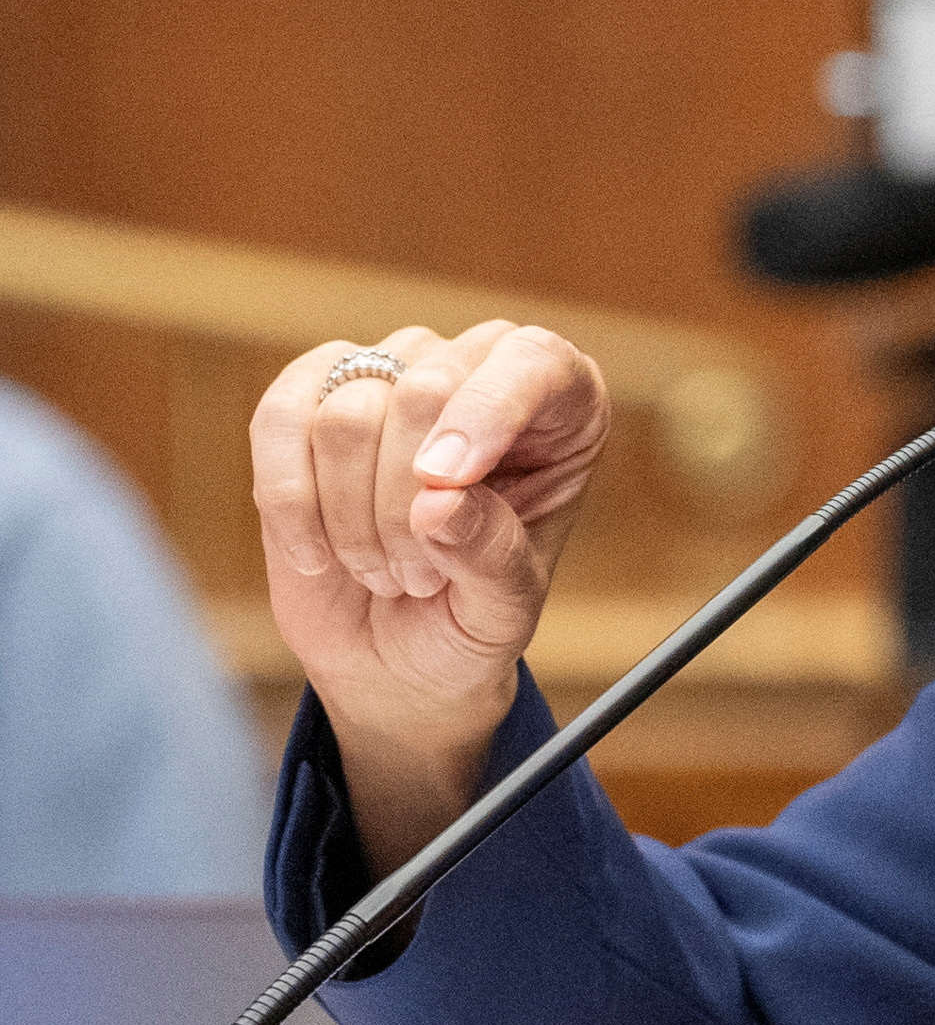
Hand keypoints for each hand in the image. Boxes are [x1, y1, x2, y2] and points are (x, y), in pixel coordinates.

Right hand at [251, 320, 610, 866]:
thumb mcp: (509, 610)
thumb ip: (494, 556)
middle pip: (424, 389)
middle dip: (411, 505)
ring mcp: (394, 378)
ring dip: (354, 512)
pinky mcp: (312, 401)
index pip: (530, 363)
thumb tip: (451, 502)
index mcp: (562, 401)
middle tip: (420, 571)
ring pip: (349, 408)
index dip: (484, 420)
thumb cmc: (479, 626)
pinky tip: (325, 537)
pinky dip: (293, 493)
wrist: (407, 661)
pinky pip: (281, 413)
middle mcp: (482, 369)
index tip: (451, 493)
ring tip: (384, 563)